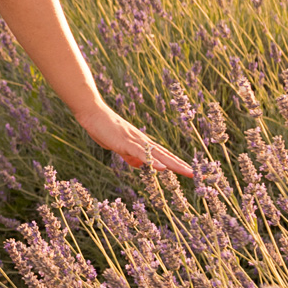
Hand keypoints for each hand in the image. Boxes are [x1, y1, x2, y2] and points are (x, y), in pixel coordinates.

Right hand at [76, 102, 195, 177]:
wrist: (92, 112)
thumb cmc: (102, 128)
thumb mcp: (117, 146)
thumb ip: (129, 155)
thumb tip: (139, 165)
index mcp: (140, 142)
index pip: (162, 154)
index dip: (175, 163)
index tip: (187, 170)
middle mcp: (142, 141)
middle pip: (165, 155)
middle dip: (180, 165)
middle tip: (195, 174)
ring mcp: (135, 141)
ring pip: (158, 155)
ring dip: (173, 165)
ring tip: (187, 172)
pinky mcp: (126, 142)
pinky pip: (141, 154)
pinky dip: (153, 162)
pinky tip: (162, 169)